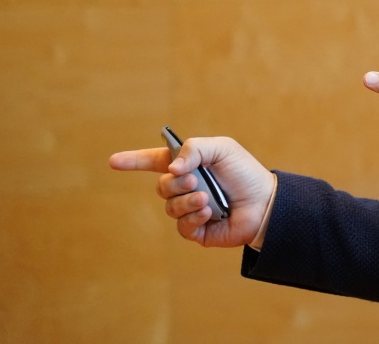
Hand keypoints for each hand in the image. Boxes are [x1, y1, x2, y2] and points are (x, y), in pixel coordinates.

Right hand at [109, 136, 275, 247]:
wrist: (265, 203)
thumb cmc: (245, 173)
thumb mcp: (223, 149)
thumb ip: (194, 149)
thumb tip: (171, 169)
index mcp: (189, 165)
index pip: (154, 162)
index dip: (133, 161)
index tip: (113, 161)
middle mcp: (186, 187)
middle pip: (162, 186)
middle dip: (175, 184)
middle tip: (195, 181)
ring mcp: (189, 209)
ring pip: (170, 207)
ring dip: (187, 202)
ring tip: (207, 199)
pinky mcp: (197, 230)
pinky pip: (182, 227)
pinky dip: (193, 218)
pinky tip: (209, 213)